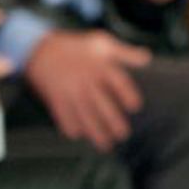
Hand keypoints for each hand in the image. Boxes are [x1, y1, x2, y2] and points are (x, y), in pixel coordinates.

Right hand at [23, 30, 151, 151]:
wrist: (41, 49)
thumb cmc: (76, 47)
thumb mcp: (101, 43)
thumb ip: (125, 52)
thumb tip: (147, 58)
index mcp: (100, 65)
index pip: (118, 81)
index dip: (127, 94)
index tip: (136, 107)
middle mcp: (86, 79)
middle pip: (102, 103)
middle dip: (113, 120)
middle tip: (123, 134)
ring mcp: (70, 89)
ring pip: (85, 114)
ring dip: (95, 131)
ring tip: (106, 145)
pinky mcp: (55, 97)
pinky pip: (63, 115)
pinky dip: (70, 126)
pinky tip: (78, 136)